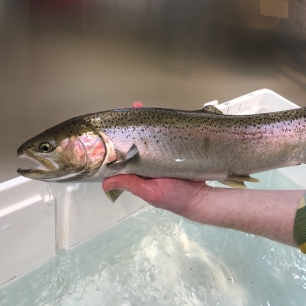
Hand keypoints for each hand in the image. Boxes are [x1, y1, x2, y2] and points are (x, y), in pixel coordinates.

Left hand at [104, 100, 209, 215]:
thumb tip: (105, 184)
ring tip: (143, 107)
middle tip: (134, 108)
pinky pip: (169, 139)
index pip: (127, 153)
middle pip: (140, 142)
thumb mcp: (149, 191)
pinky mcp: (178, 153)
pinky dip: (165, 129)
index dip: (121, 140)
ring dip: (149, 124)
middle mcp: (151, 162)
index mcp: (140, 171)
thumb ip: (130, 184)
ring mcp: (165, 157)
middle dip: (135, 125)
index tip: (117, 125)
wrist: (201, 198)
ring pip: (154, 138)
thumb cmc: (174, 198)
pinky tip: (163, 117)